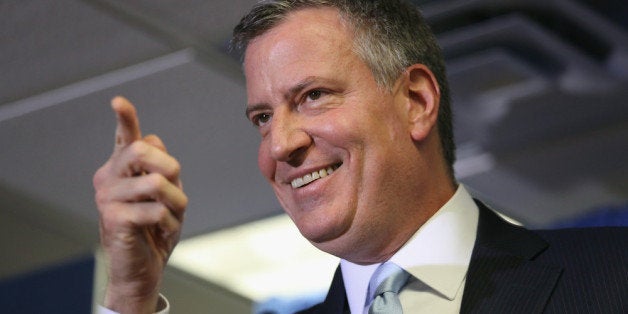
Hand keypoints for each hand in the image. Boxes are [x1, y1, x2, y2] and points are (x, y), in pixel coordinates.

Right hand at [93, 96, 186, 312]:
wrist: (143, 267)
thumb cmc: (155, 228)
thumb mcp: (165, 194)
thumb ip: (161, 168)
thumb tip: (153, 141)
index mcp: (121, 169)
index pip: (125, 137)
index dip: (125, 118)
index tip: (119, 101)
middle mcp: (109, 178)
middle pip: (142, 150)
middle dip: (168, 166)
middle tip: (173, 185)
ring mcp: (107, 197)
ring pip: (156, 182)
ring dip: (176, 202)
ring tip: (170, 218)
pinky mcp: (114, 217)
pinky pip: (157, 209)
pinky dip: (169, 223)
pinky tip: (161, 232)